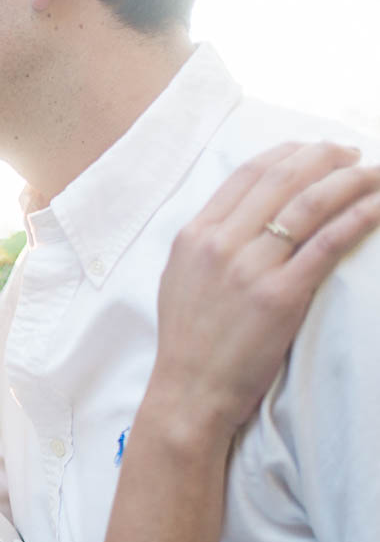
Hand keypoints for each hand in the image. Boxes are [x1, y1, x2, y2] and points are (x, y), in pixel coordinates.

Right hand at [151, 142, 379, 435]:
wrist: (189, 391)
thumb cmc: (188, 341)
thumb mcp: (181, 279)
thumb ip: (208, 242)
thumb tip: (243, 214)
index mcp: (194, 236)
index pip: (247, 174)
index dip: (288, 152)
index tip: (315, 149)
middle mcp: (220, 244)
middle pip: (282, 179)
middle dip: (325, 157)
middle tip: (353, 152)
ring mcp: (249, 269)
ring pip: (309, 204)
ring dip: (350, 179)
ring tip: (374, 172)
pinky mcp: (279, 296)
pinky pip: (327, 243)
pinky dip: (359, 217)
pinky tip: (378, 204)